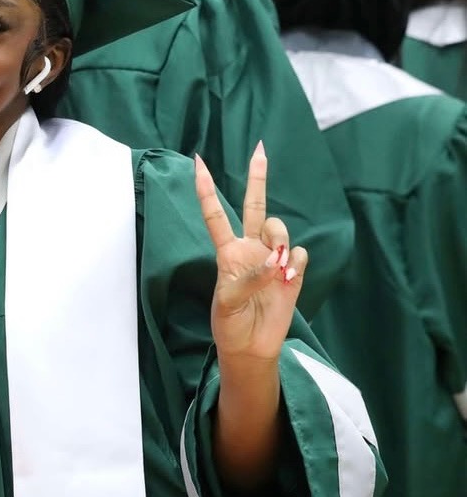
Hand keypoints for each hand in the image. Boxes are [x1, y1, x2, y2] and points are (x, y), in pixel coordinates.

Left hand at [198, 143, 306, 364]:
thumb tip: (274, 262)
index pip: (215, 214)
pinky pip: (299, 254)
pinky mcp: (293, 273)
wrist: (252, 347)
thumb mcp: (227, 303)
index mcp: (227, 252)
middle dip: (258, 177)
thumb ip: (247, 280)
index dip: (206, 190)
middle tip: (259, 149)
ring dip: (280, 240)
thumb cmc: (230, 324)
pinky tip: (288, 278)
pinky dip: (295, 262)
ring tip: (277, 268)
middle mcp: (250, 249)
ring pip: (280, 229)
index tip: (197, 162)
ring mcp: (273, 259)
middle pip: (255, 206)